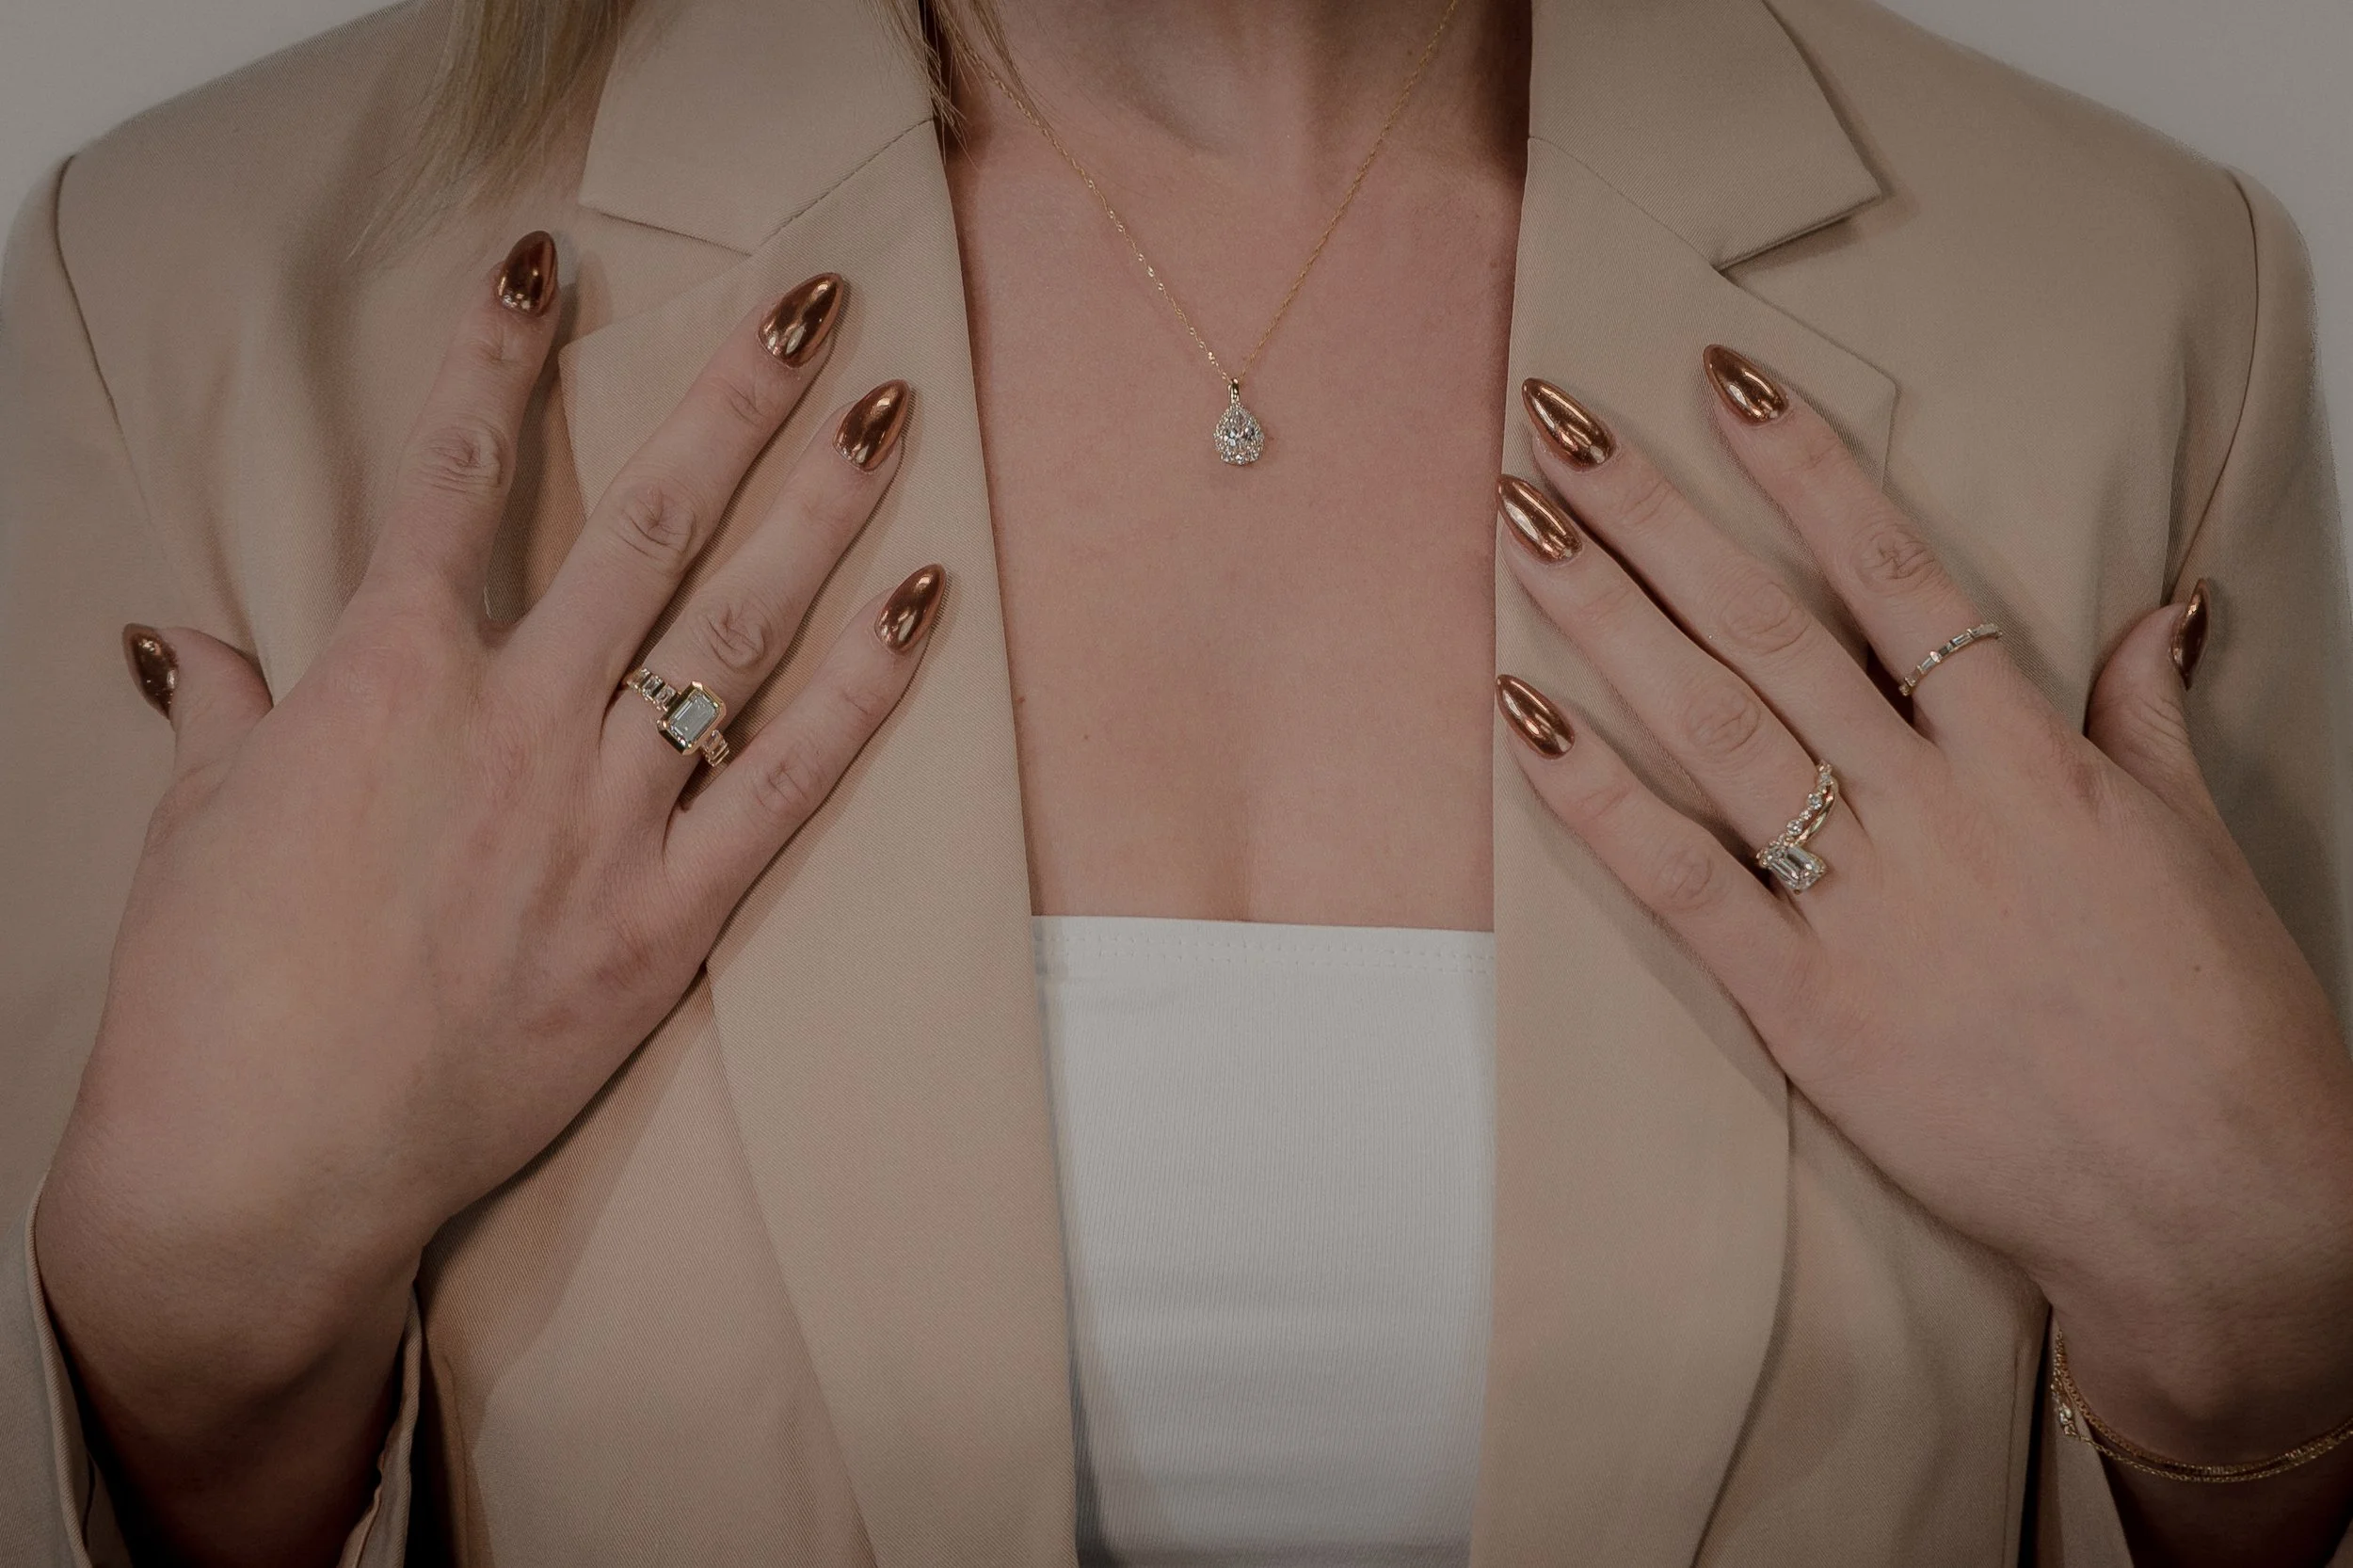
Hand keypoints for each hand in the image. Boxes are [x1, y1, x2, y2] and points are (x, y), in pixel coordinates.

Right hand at [36, 237, 942, 1563]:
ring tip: (891, 411)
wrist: (264, 1162)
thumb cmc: (214, 990)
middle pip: (643, 520)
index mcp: (387, 672)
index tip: (551, 258)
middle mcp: (514, 715)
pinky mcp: (667, 915)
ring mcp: (602, 813)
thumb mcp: (201, 822)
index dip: (498, 349)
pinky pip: (792, 776)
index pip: (451, 469)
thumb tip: (193, 642)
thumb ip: (226, 712)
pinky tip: (925, 600)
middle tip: (813, 301)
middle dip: (732, 397)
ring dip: (822, 507)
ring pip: (736, 622)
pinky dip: (868, 687)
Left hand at [1496, 353, 2352, 1475]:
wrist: (2219, 1200)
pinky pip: (1679, 880)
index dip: (1806, 467)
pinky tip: (1522, 715)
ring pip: (1712, 723)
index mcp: (2029, 755)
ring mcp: (1864, 899)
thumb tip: (2163, 608)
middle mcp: (1934, 804)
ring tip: (1520, 523)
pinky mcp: (1807, 1005)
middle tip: (1559, 417)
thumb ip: (2144, 715)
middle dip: (1656, 512)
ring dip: (1607, 616)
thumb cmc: (2216, 1023)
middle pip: (1770, 624)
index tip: (1725, 378)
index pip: (1899, 574)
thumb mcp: (2193, 841)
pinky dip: (1595, 798)